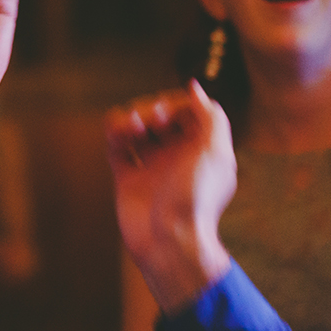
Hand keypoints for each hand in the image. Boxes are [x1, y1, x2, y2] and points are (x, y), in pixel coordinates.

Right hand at [105, 81, 236, 312]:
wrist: (169, 241)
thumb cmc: (196, 199)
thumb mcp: (215, 153)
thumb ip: (211, 117)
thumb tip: (193, 89)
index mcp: (202, 149)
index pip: (187, 111)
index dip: (175, 104)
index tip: (166, 112)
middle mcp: (177, 155)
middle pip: (160, 115)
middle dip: (150, 109)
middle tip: (149, 120)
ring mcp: (151, 166)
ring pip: (137, 128)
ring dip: (130, 118)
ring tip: (130, 127)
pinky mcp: (127, 178)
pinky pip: (117, 147)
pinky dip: (114, 134)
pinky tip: (117, 134)